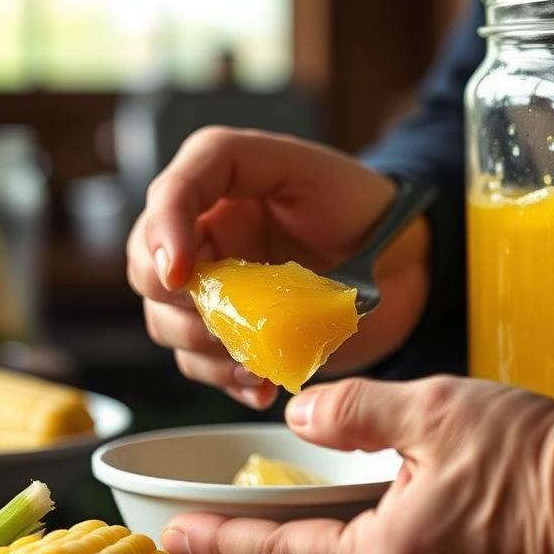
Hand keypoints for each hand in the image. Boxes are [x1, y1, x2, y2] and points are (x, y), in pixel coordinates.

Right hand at [126, 126, 432, 407]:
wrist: (407, 263)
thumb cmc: (363, 207)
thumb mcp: (308, 168)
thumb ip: (238, 172)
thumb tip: (186, 246)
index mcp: (220, 182)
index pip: (167, 197)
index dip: (162, 236)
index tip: (180, 275)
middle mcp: (206, 234)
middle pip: (146, 267)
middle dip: (177, 301)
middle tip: (222, 322)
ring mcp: (217, 285)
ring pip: (166, 321)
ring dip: (201, 347)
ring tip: (250, 361)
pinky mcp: (236, 329)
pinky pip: (202, 362)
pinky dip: (224, 379)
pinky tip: (259, 385)